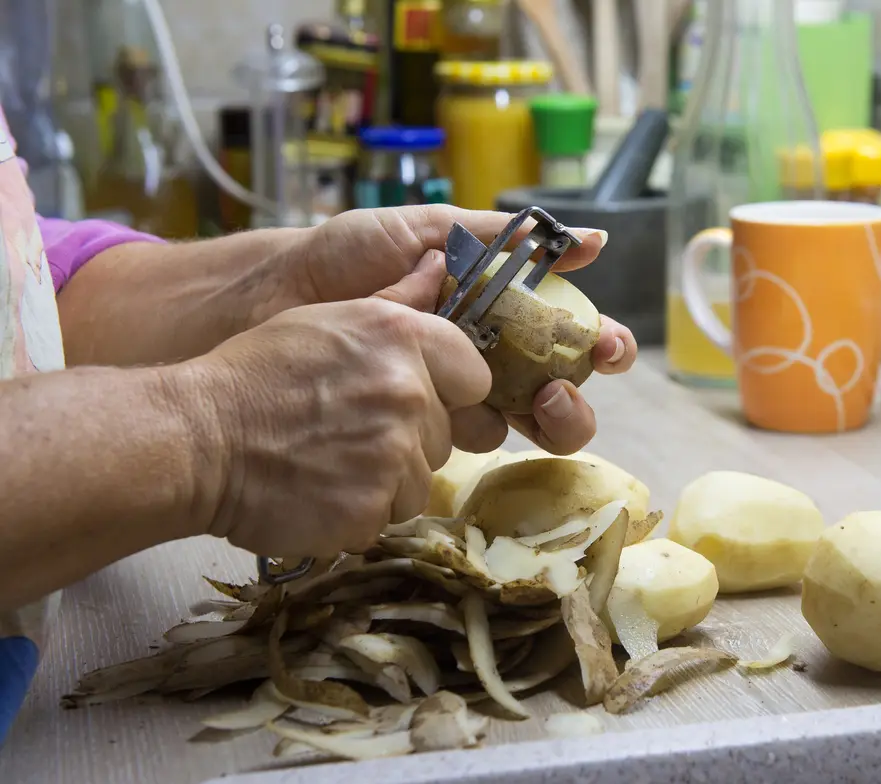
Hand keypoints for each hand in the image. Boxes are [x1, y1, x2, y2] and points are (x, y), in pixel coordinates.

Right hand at [186, 296, 489, 556]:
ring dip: (384, 480)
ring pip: (420, 481)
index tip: (414, 399)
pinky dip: (358, 512)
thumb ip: (396, 300)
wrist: (196, 438)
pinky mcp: (372, 509)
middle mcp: (409, 394)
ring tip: (329, 461)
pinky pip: (387, 516)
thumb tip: (438, 263)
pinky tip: (319, 491)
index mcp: (403, 337)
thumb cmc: (257, 373)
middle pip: (445, 435)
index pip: (476, 377)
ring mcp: (394, 456)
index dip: (449, 392)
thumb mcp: (327, 318)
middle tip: (349, 431)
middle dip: (409, 439)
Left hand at [277, 204, 637, 453]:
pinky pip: (462, 448)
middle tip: (560, 388)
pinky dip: (476, 433)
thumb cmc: (342, 259)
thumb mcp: (428, 231)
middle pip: (554, 396)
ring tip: (529, 401)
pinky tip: (469, 415)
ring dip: (538, 420)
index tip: (607, 345)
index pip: (565, 338)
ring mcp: (449, 402)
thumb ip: (505, 238)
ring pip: (518, 428)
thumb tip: (592, 240)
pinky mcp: (413, 436)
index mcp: (494, 314)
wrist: (265, 302)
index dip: (598, 345)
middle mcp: (482, 364)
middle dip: (573, 399)